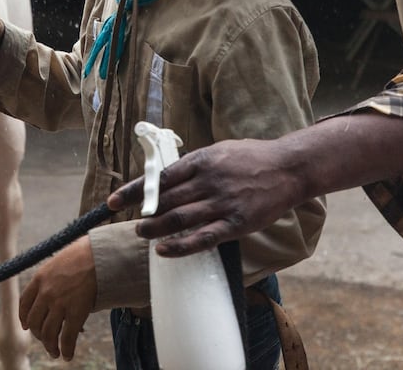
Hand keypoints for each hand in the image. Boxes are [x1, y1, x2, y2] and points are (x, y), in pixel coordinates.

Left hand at [18, 237, 95, 360]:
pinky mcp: (75, 312)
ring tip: (54, 352)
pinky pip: (67, 338)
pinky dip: (66, 350)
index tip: (27, 326)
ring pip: (48, 334)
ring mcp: (59, 303)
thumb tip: (55, 293)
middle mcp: (45, 293)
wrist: (99, 254)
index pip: (24, 303)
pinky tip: (67, 355)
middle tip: (45, 340)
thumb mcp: (58, 261)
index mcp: (39, 278)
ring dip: (50, 347)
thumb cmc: (83, 254)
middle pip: (34, 322)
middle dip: (39, 335)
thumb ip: (52, 277)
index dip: (24, 318)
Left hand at [107, 138, 302, 257]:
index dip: (134, 191)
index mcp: (202, 161)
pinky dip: (180, 246)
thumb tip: (167, 176)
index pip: (159, 178)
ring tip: (141, 233)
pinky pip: (203, 238)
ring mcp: (222, 203)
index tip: (114, 200)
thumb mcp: (220, 150)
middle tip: (127, 221)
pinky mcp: (236, 223)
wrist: (288, 169)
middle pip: (165, 200)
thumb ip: (195, 164)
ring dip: (155, 229)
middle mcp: (208, 181)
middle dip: (141, 213)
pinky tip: (164, 250)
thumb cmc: (253, 158)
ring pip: (179, 219)